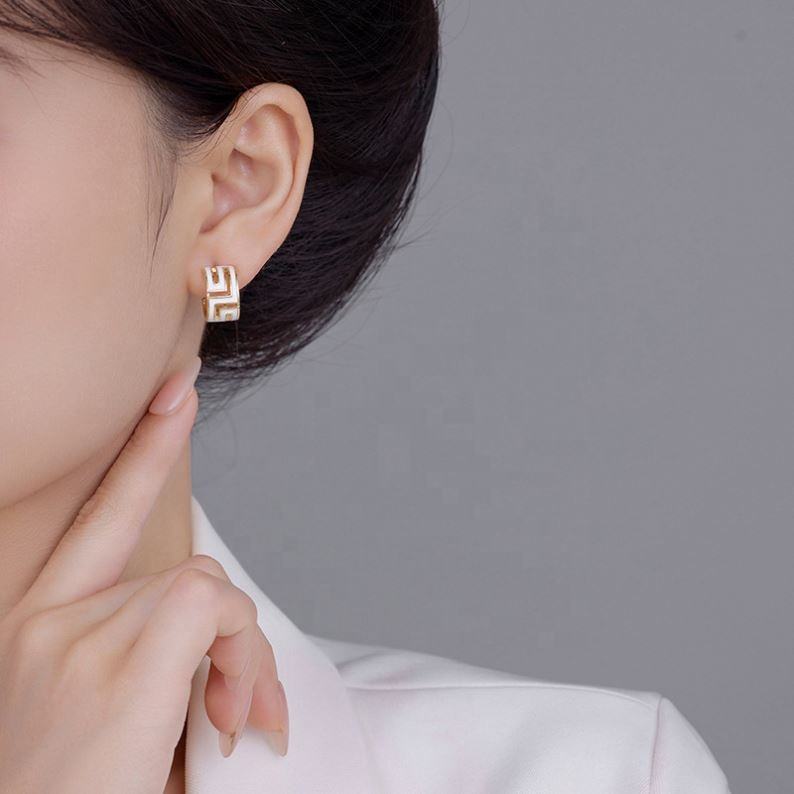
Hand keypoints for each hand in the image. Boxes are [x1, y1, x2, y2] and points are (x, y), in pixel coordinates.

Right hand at [0, 359, 288, 793]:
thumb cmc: (73, 787)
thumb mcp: (93, 699)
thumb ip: (138, 641)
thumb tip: (215, 630)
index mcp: (37, 621)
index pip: (98, 515)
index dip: (144, 450)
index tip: (175, 391)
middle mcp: (50, 620)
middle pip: (187, 569)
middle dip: (233, 630)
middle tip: (246, 705)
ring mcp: (81, 640)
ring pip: (209, 589)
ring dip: (242, 655)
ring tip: (235, 723)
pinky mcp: (121, 668)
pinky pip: (212, 606)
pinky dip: (242, 653)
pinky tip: (230, 715)